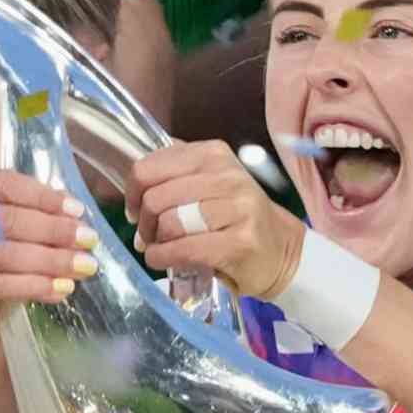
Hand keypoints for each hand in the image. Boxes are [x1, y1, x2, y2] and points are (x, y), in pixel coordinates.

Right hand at [0, 167, 98, 331]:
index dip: (44, 198)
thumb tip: (71, 206)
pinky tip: (61, 289)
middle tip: (88, 241)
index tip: (78, 211)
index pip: (5, 185)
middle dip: (54, 231)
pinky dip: (34, 287)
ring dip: (50, 261)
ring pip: (5, 254)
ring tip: (82, 267)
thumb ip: (35, 202)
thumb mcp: (14, 213)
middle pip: (7, 220)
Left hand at [126, 140, 306, 300]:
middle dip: (143, 222)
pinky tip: (162, 259)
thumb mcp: (209, 180)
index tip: (135, 208)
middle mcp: (228, 176)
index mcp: (213, 154)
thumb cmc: (235, 215)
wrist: (280, 249)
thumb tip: (135, 175)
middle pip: (155, 198)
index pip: (149, 167)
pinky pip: (184, 249)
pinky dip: (163, 257)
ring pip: (169, 223)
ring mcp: (238, 208)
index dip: (133, 192)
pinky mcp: (240, 242)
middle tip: (147, 234)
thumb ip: (176, 169)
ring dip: (154, 242)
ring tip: (158, 247)